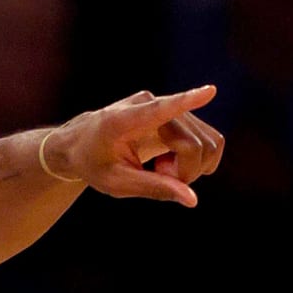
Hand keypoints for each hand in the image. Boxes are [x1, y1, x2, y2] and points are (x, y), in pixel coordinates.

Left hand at [43, 88, 223, 208]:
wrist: (83, 142)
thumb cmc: (96, 163)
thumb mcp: (117, 184)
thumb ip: (154, 188)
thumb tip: (193, 200)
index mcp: (125, 120)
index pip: (160, 110)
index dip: (187, 103)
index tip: (209, 92)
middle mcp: (151, 103)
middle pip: (195, 143)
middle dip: (185, 172)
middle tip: (157, 175)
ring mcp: (169, 105)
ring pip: (209, 141)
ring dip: (191, 166)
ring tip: (160, 168)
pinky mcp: (181, 112)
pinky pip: (209, 139)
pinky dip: (195, 159)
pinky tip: (169, 161)